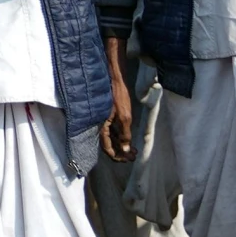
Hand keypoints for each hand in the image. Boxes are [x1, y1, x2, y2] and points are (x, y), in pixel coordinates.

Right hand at [102, 34, 134, 161]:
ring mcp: (105, 120)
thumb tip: (125, 149)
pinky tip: (128, 136)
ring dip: (122, 145)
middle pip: (110, 146)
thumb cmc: (117, 95)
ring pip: (112, 138)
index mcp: (102, 128)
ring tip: (134, 149)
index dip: (119, 157)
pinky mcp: (108, 114)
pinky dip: (121, 136)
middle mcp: (101, 126)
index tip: (130, 159)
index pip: (108, 149)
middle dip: (122, 153)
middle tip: (134, 156)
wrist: (114, 77)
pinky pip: (113, 130)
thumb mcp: (124, 116)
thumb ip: (124, 133)